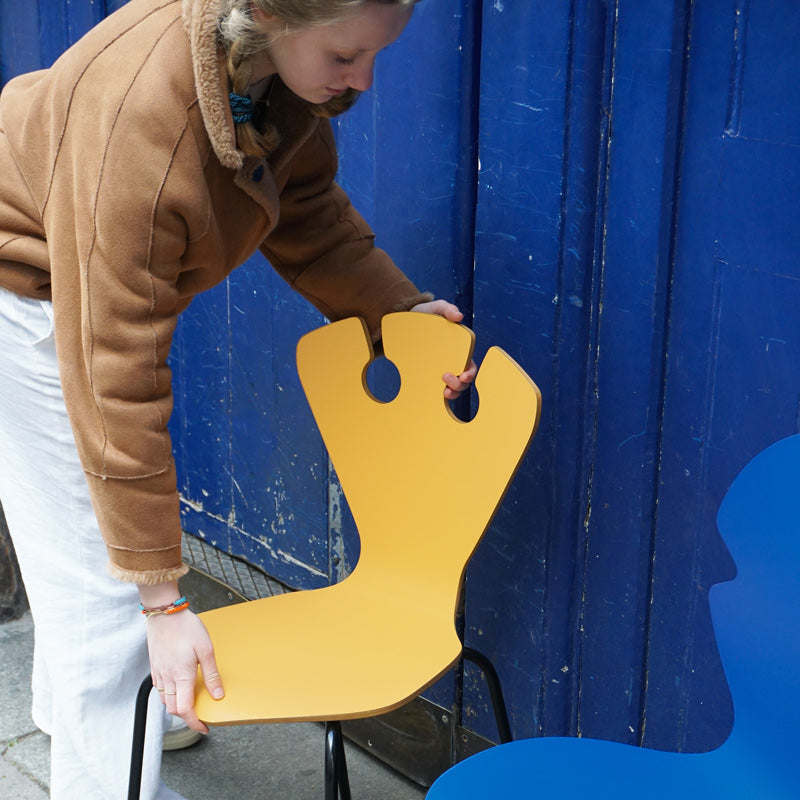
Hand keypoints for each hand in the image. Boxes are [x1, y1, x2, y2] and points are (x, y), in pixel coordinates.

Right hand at [140, 583, 223, 733]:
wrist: (164, 614)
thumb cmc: (186, 627)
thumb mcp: (206, 649)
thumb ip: (212, 674)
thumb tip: (218, 695)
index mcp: (181, 676)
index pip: (185, 710)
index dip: (194, 723)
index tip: (203, 727)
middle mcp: (167, 678)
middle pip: (173, 709)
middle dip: (186, 716)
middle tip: (199, 714)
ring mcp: (159, 673)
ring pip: (165, 700)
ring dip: (177, 705)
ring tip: (190, 700)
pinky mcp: (154, 666)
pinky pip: (160, 689)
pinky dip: (169, 694)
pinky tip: (178, 686)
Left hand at [410, 298, 477, 399]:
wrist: (403, 322)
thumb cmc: (423, 315)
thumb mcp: (434, 308)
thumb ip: (446, 309)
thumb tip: (458, 316)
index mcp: (458, 349)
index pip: (470, 365)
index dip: (470, 373)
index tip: (464, 376)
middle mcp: (451, 362)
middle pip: (463, 380)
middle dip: (460, 385)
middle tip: (447, 381)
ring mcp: (439, 369)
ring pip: (453, 388)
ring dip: (452, 392)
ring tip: (444, 392)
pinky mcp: (426, 375)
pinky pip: (435, 389)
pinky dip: (438, 395)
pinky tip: (434, 395)